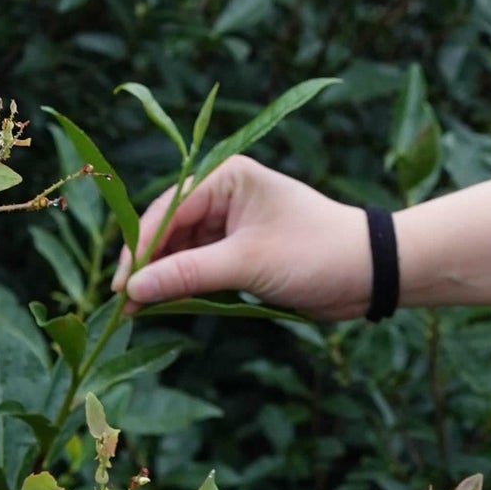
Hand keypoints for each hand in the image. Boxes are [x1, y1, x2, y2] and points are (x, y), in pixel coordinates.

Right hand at [117, 156, 367, 317]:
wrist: (369, 274)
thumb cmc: (316, 252)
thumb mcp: (248, 263)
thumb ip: (189, 274)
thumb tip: (133, 288)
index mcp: (227, 177)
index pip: (167, 209)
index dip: (140, 246)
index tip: (121, 284)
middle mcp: (224, 194)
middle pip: (167, 229)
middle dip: (146, 264)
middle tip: (123, 303)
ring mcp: (230, 224)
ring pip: (179, 250)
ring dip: (161, 278)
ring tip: (137, 311)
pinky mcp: (238, 252)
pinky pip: (197, 267)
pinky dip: (181, 285)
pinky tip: (163, 306)